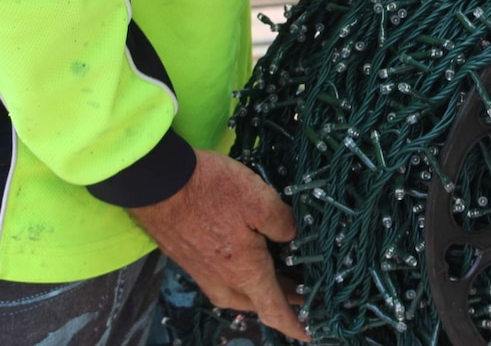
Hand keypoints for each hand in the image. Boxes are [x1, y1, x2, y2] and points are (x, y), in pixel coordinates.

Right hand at [129, 148, 306, 340]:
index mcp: (245, 274)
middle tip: (306, 292)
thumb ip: (283, 223)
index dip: (296, 325)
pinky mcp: (190, 258)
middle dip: (283, 302)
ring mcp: (203, 272)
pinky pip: (223, 279)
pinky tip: (251, 258)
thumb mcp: (260, 200)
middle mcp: (222, 282)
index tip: (312, 333)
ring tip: (283, 276)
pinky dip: (244, 276)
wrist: (157, 182)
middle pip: (258, 303)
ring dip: (262, 289)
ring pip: (239, 292)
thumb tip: (291, 237)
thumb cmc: (212, 191)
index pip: (275, 311)